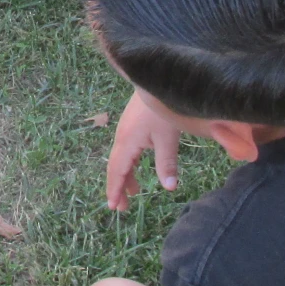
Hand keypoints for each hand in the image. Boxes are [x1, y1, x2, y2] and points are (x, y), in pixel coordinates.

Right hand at [105, 91, 181, 211]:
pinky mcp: (132, 123)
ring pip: (121, 158)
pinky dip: (130, 163)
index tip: (114, 208)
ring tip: (135, 192)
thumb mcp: (167, 138)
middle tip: (122, 207)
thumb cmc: (162, 107)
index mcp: (127, 143)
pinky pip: (126, 149)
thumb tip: (170, 188)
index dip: (115, 190)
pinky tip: (138, 166)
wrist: (156, 77)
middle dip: (118, 187)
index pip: (118, 172)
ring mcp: (125, 129)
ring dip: (126, 175)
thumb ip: (167, 163)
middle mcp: (122, 137)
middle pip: (116, 167)